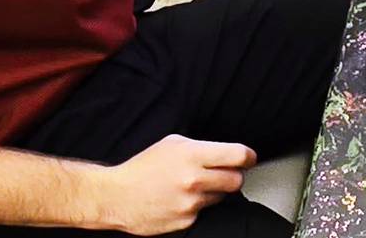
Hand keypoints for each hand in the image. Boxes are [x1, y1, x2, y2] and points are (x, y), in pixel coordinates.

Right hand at [91, 134, 255, 235]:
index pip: (238, 155)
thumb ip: (203, 147)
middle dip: (233, 175)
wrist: (116, 196)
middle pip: (236, 179)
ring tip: (193, 186)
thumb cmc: (143, 167)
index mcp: (193, 155)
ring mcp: (190, 202)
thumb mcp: (174, 144)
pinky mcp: (186, 221)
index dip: (249, 157)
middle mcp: (194, 179)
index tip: (249, 158)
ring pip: (221, 197)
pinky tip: (181, 199)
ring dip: (214, 191)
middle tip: (224, 173)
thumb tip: (225, 152)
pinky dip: (198, 206)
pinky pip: (204, 212)